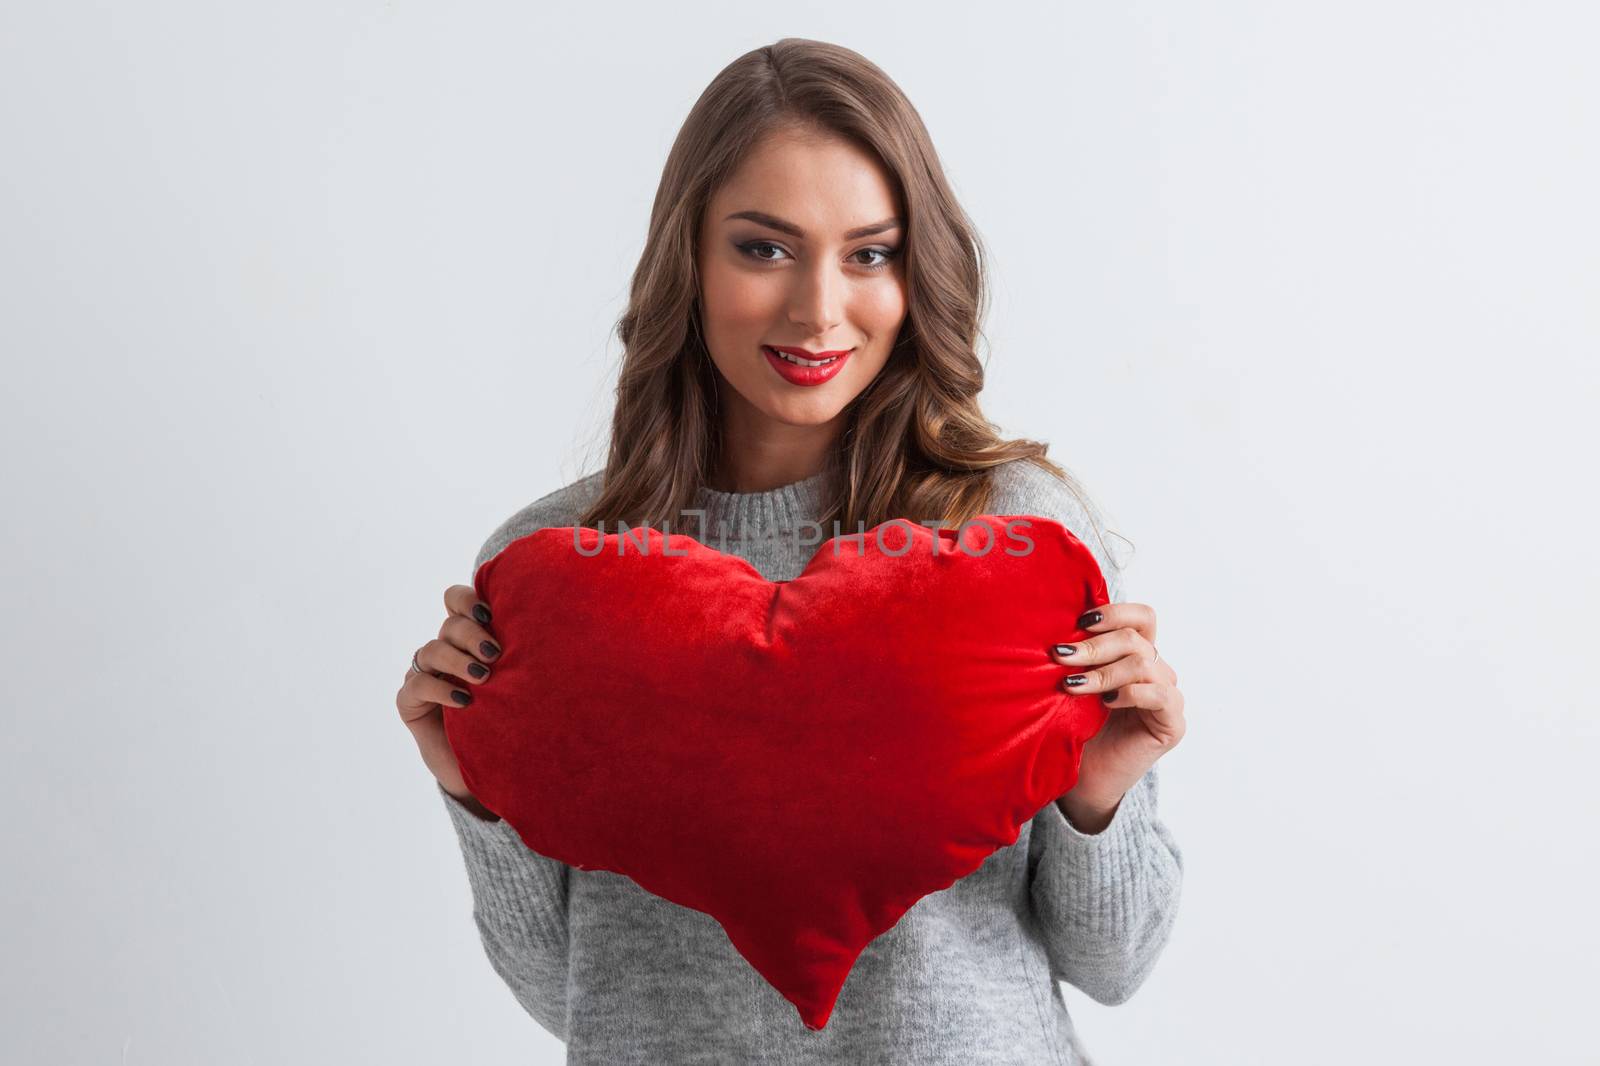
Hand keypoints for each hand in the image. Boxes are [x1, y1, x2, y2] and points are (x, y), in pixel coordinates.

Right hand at [396, 584, 502, 820]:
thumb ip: (525, 656)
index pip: (456, 600)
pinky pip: (417, 683)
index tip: (491, 613)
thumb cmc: (511, 718)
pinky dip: (441, 688)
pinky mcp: (409, 700)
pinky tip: (464, 701)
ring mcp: (424, 673)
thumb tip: (560, 628)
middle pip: (449, 624)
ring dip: (459, 660)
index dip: (467, 599)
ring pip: (432, 649)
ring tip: (484, 678)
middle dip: (472, 633)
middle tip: (495, 653)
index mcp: (467, 638)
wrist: (487, 766)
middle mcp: (444, 650)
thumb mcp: (520, 683)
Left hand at [1049, 601, 1184, 829]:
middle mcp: (1157, 671)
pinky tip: (1105, 703)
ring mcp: (1168, 696)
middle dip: (1093, 645)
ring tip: (1070, 685)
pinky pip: (1159, 695)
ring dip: (1101, 672)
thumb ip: (1078, 655)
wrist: (1083, 780)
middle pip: (1135, 637)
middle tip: (1059, 656)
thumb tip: (1053, 623)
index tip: (1078, 622)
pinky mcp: (1173, 723)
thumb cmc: (1074, 728)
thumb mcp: (1075, 682)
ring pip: (1141, 663)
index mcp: (1137, 654)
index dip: (1114, 612)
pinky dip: (1129, 693)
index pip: (1141, 617)